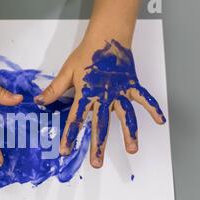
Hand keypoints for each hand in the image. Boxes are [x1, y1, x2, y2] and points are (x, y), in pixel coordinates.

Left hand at [34, 38, 165, 168]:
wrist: (107, 36)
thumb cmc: (87, 53)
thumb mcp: (67, 72)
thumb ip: (54, 89)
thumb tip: (39, 101)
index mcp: (86, 94)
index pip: (75, 119)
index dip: (69, 136)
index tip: (65, 151)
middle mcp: (103, 96)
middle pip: (100, 125)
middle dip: (98, 145)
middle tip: (96, 163)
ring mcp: (119, 92)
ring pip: (125, 116)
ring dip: (129, 133)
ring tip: (132, 150)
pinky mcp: (131, 86)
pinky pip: (144, 99)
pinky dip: (153, 108)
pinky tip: (161, 121)